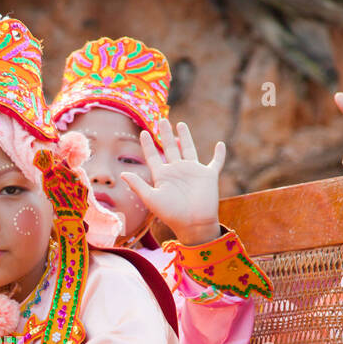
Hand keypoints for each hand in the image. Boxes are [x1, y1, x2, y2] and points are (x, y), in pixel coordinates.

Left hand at [123, 119, 224, 246]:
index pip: (153, 157)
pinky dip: (219, 154)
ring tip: (180, 124)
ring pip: (188, 149)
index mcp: (162, 176)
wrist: (193, 223)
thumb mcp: (151, 199)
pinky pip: (215, 162)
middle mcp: (176, 171)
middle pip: (169, 148)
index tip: (144, 132)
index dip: (147, 145)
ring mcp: (193, 172)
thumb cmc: (171, 214)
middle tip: (162, 120)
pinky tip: (220, 145)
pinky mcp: (208, 175)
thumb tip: (122, 174)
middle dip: (165, 134)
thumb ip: (138, 185)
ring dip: (185, 137)